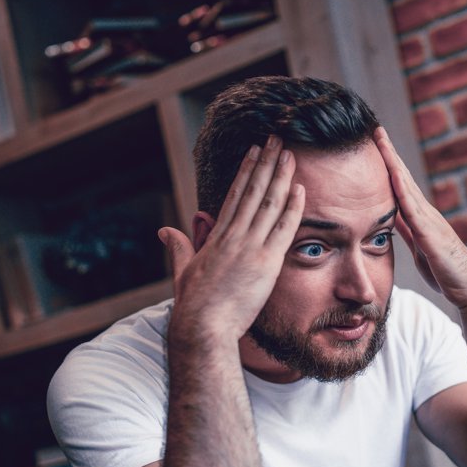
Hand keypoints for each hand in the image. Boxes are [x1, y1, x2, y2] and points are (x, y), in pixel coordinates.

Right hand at [158, 136, 304, 343]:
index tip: (255, 152)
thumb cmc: (193, 305)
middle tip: (278, 140)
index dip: (247, 171)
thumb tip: (166, 231)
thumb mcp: (183, 271)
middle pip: (253, 191)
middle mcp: (233, 236)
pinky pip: (283, 229)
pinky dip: (292, 207)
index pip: (235, 196)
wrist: (202, 326)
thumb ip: (179, 247)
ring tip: (290, 153)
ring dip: (281, 176)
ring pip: (268, 203)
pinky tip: (300, 188)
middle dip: (267, 163)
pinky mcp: (265, 262)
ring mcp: (249, 247)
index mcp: (216, 237)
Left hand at [374, 127, 466, 311]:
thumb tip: (391, 217)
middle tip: (375, 129)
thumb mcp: (418, 247)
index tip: (374, 144)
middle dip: (389, 153)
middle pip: (403, 177)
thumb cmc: (444, 270)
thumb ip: (406, 230)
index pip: (400, 185)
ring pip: (407, 187)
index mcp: (420, 217)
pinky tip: (393, 175)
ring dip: (393, 164)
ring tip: (381, 142)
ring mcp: (429, 221)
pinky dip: (403, 191)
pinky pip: (414, 210)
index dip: (387, 164)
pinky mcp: (431, 235)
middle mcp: (425, 213)